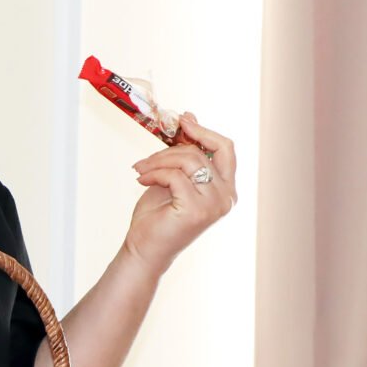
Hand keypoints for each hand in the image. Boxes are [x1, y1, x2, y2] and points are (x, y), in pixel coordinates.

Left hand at [124, 112, 237, 275]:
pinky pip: (174, 175)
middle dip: (172, 148)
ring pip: (189, 160)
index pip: (226, 148)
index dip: (204, 131)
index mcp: (225, 188)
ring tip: (140, 170)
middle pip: (203, 152)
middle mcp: (226, 197)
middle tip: (147, 158)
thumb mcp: (173, 176)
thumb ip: (185, 152)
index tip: (182, 121)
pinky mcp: (197, 210)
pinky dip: (154, 173)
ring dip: (158, 161)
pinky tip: (141, 180)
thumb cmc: (159, 216)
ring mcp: (214, 204)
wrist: (145, 248)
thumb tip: (190, 117)